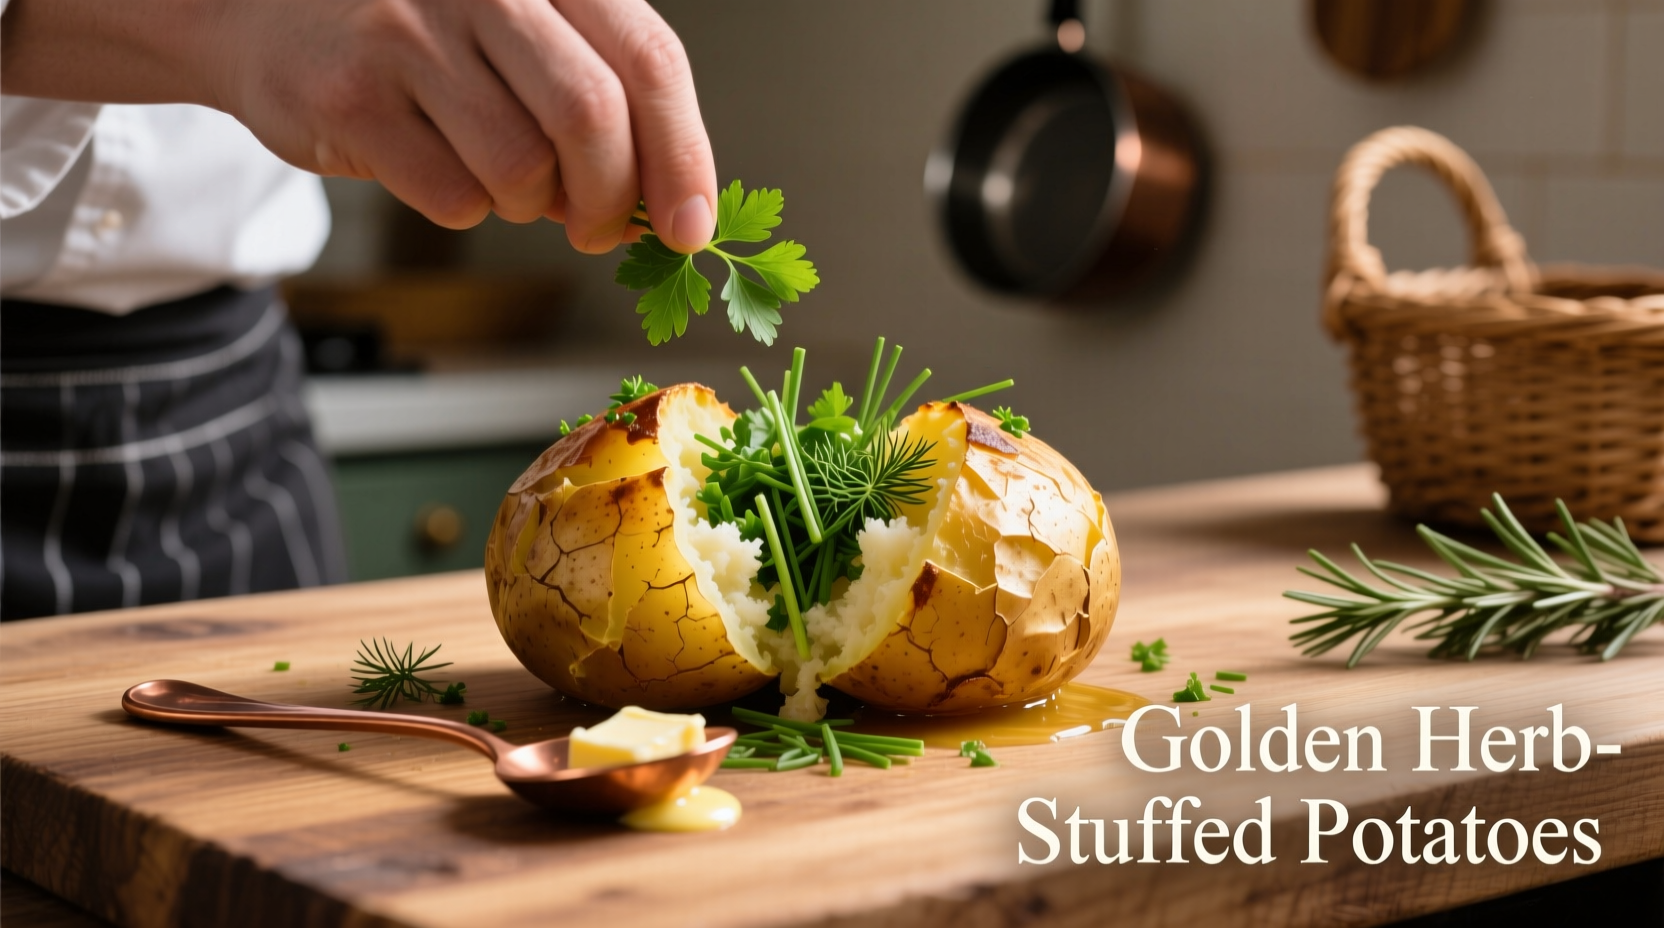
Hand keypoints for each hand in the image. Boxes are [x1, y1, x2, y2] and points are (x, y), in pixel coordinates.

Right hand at [0, 0, 716, 253]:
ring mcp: (408, 34)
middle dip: (611, 200)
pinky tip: (442, 170)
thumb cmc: (422, 33)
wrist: (262, 11)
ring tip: (506, 182)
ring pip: (522, 170)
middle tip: (600, 230)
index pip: (649, 60)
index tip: (691, 227)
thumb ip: (598, 89)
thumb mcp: (523, 26)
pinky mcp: (353, 98)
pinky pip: (454, 196)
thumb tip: (669, 204)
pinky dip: (468, 208)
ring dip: (531, 206)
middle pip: (592, 119)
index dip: (683, 155)